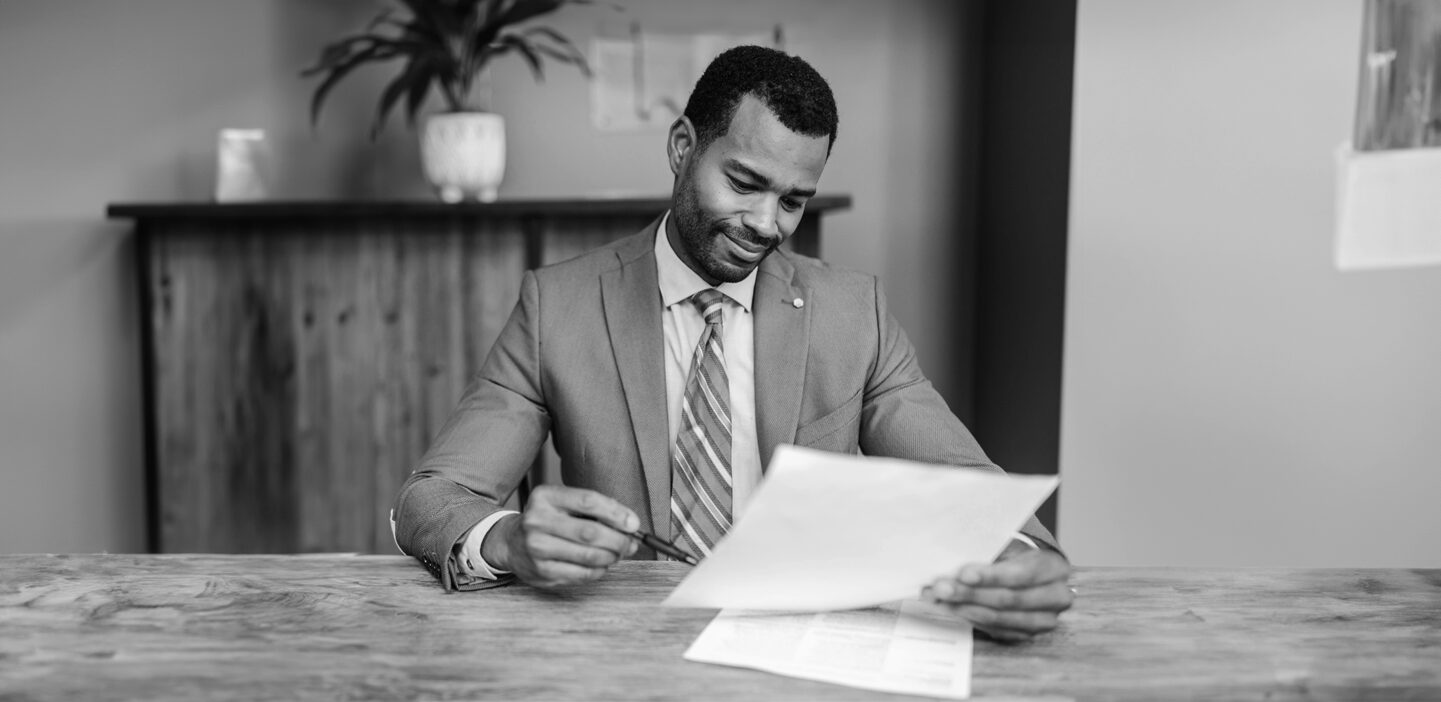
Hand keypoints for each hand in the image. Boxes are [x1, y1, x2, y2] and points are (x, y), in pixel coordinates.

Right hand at [482, 485, 639, 588]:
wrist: (510, 542)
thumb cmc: (546, 520)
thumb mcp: (563, 503)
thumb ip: (595, 509)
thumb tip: (630, 525)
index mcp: (545, 497)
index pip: (588, 501)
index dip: (616, 513)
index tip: (633, 523)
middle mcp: (537, 521)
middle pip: (591, 532)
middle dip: (619, 540)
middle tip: (630, 544)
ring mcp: (537, 549)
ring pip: (589, 556)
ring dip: (611, 557)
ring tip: (617, 554)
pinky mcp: (541, 572)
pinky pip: (582, 574)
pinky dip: (599, 570)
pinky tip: (600, 565)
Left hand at [923, 540, 1073, 642]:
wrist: (1032, 572)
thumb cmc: (1016, 554)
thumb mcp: (1010, 543)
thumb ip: (989, 548)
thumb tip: (951, 550)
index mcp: (1054, 568)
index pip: (1022, 574)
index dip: (991, 576)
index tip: (962, 573)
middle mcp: (1055, 597)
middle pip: (1007, 600)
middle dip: (969, 594)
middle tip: (939, 587)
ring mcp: (1042, 620)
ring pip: (997, 618)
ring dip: (962, 608)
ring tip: (936, 598)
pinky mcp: (1026, 634)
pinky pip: (993, 629)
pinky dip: (967, 618)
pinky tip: (948, 608)